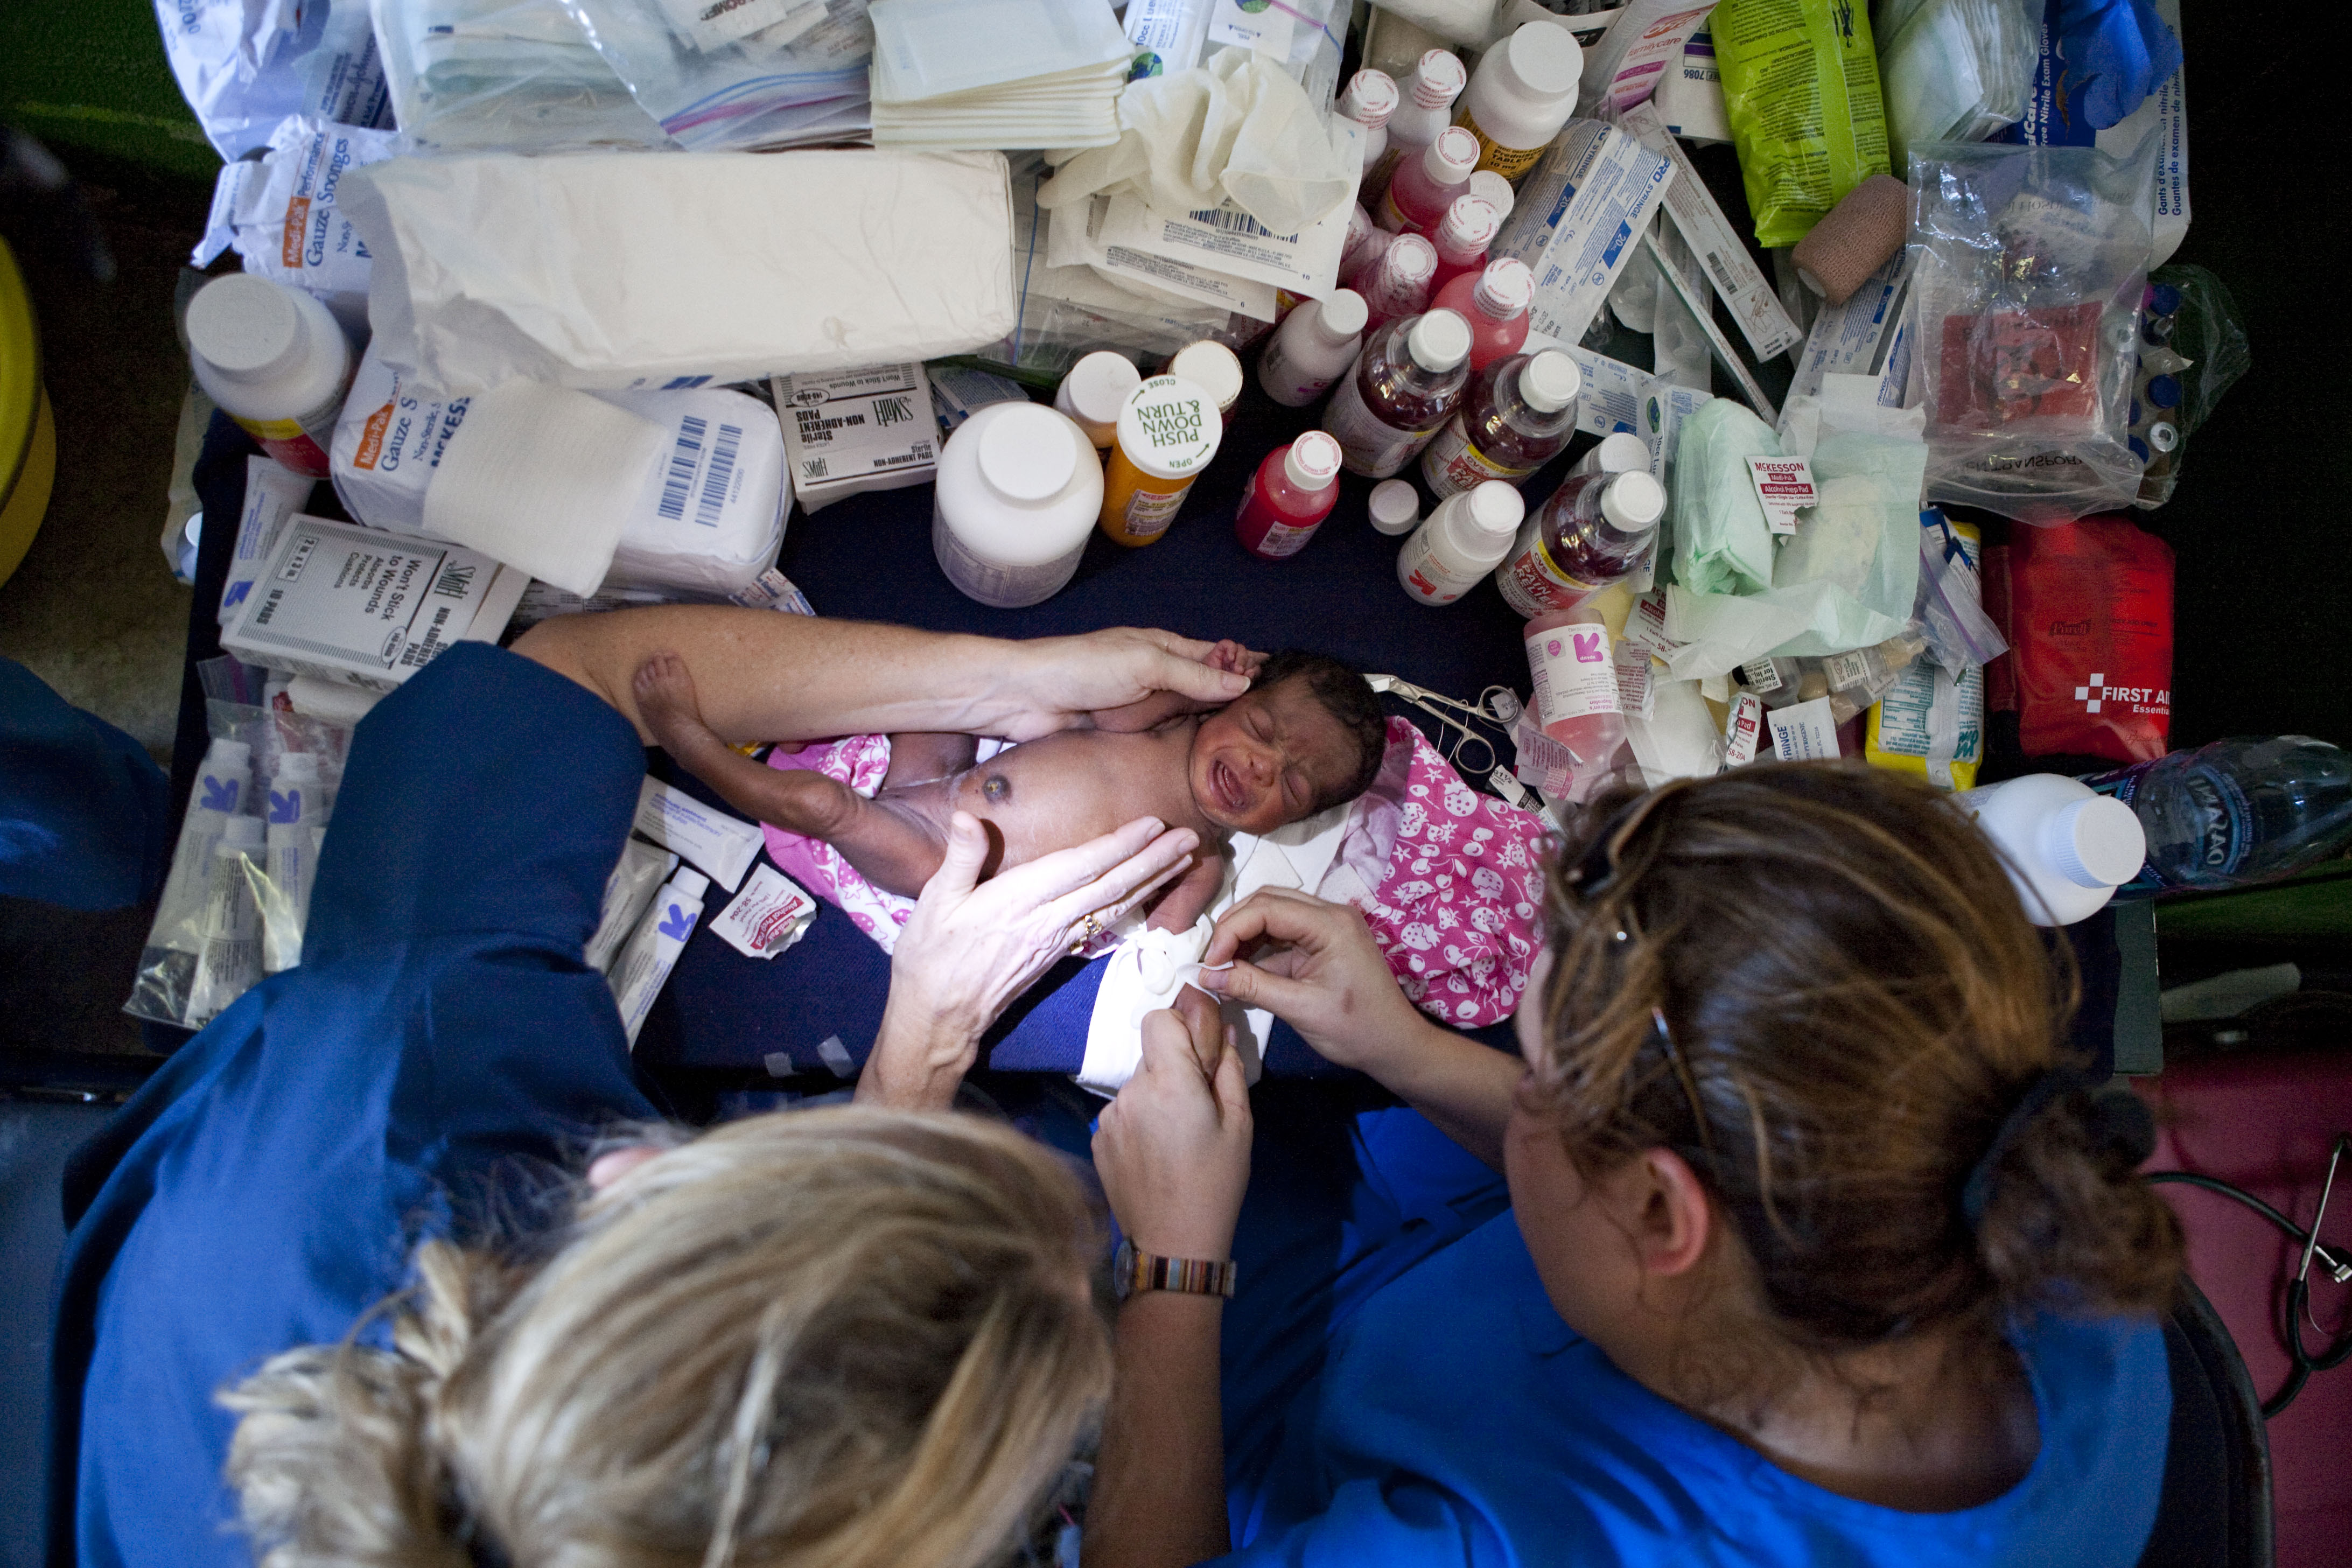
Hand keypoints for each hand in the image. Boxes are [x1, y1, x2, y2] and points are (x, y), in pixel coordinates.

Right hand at [862, 812, 1199, 1108]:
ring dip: (1153, 881)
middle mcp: (1047, 921)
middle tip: (1192, 838)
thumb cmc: (930, 956)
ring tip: (1184, 860)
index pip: (1081, 867)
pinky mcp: (1057, 954)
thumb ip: (960, 858)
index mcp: (1018, 901)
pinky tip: (1147, 892)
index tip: (1155, 825)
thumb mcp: (934, 902)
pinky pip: (1104, 922)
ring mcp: (1057, 940)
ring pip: (1115, 906)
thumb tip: (969, 816)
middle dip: (1154, 861)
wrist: (938, 1017)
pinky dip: (1132, 903)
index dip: (1121, 845)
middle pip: (1112, 887)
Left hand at [1088, 639, 1267, 733]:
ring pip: (1190, 711)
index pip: (1215, 653)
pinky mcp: (1129, 729)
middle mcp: (1158, 674)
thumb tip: (1242, 682)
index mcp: (1163, 647)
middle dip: (1236, 693)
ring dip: (1215, 719)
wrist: (1028, 697)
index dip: (1244, 662)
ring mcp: (1144, 703)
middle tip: (1275, 713)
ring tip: (1254, 733)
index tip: (1276, 674)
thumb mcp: (1146, 663)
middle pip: (1207, 684)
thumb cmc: (1082, 667)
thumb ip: (1194, 675)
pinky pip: (1167, 733)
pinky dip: (1188, 738)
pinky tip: (1209, 748)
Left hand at [1093, 987, 1251, 1260]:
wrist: (1174, 1242)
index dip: (1179, 1027)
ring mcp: (1109, 1116)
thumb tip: (1223, 1032)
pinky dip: (1139, 1121)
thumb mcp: (1239, 1123)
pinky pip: (1122, 1112)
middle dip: (1173, 1068)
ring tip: (1176, 1137)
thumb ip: (1229, 1069)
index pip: (1158, 1019)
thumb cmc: (1215, 1182)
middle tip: (1196, 1106)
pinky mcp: (1097, 1138)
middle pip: (1151, 1055)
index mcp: (1169, 1082)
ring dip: (1156, 1097)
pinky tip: (1155, 1152)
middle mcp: (1131, 1092)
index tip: (1198, 1052)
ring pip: (1137, 1085)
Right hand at [1197, 888, 1432, 1076]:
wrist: (1396, 1046)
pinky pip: (1283, 934)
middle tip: (1212, 962)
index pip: (1266, 908)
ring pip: (1272, 914)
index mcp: (1330, 924)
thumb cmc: (1356, 1030)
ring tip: (1222, 968)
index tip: (1210, 963)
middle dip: (1234, 928)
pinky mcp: (1323, 942)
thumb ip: (1252, 986)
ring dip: (1244, 937)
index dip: (1231, 931)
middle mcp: (1330, 913)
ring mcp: (1328, 926)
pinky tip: (1240, 971)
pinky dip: (1259, 949)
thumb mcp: (1300, 1009)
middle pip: (1267, 901)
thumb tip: (1206, 975)